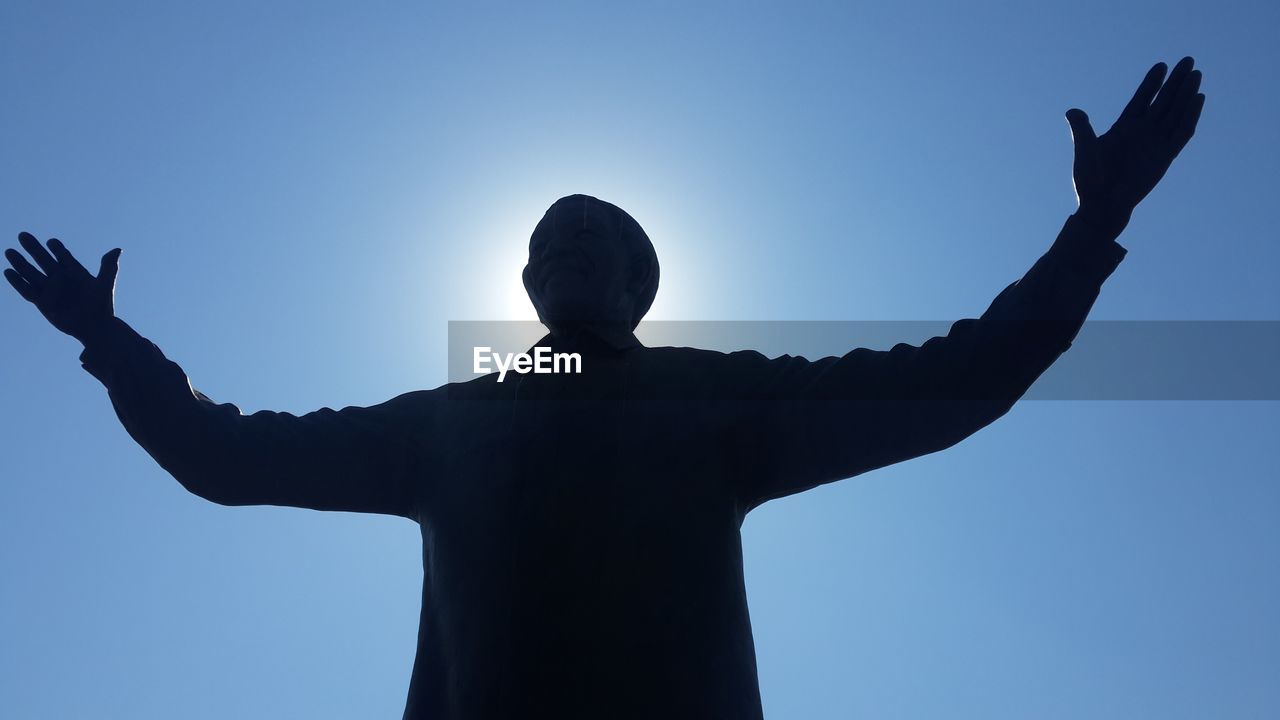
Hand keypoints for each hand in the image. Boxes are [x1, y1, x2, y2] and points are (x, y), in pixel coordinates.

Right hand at [4, 232, 122, 343]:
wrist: (94, 328)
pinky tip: (8, 272)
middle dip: (33, 248)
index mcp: (76, 273)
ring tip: (9, 251)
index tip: (51, 242)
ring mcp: (51, 291)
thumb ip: (108, 267)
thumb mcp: (104, 284)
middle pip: (44, 260)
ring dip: (20, 263)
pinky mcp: (42, 303)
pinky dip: (17, 282)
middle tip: (22, 235)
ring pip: (31, 273)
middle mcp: (61, 280)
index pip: (64, 257)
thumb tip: (117, 249)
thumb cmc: (101, 307)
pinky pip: (27, 290)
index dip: (57, 249)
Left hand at [1065, 56, 1204, 221]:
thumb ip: (1082, 128)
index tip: (1161, 65)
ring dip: (1185, 94)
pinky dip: (1190, 116)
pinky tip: (1197, 99)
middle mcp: (1142, 132)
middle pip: (1163, 101)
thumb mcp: (1084, 148)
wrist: (1101, 204)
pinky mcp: (1165, 156)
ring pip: (1175, 113)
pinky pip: (1181, 133)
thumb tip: (1072, 110)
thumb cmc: (1090, 179)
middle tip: (1188, 61)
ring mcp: (1155, 143)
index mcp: (1124, 128)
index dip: (1151, 83)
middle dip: (1175, 82)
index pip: (1142, 99)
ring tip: (1195, 74)